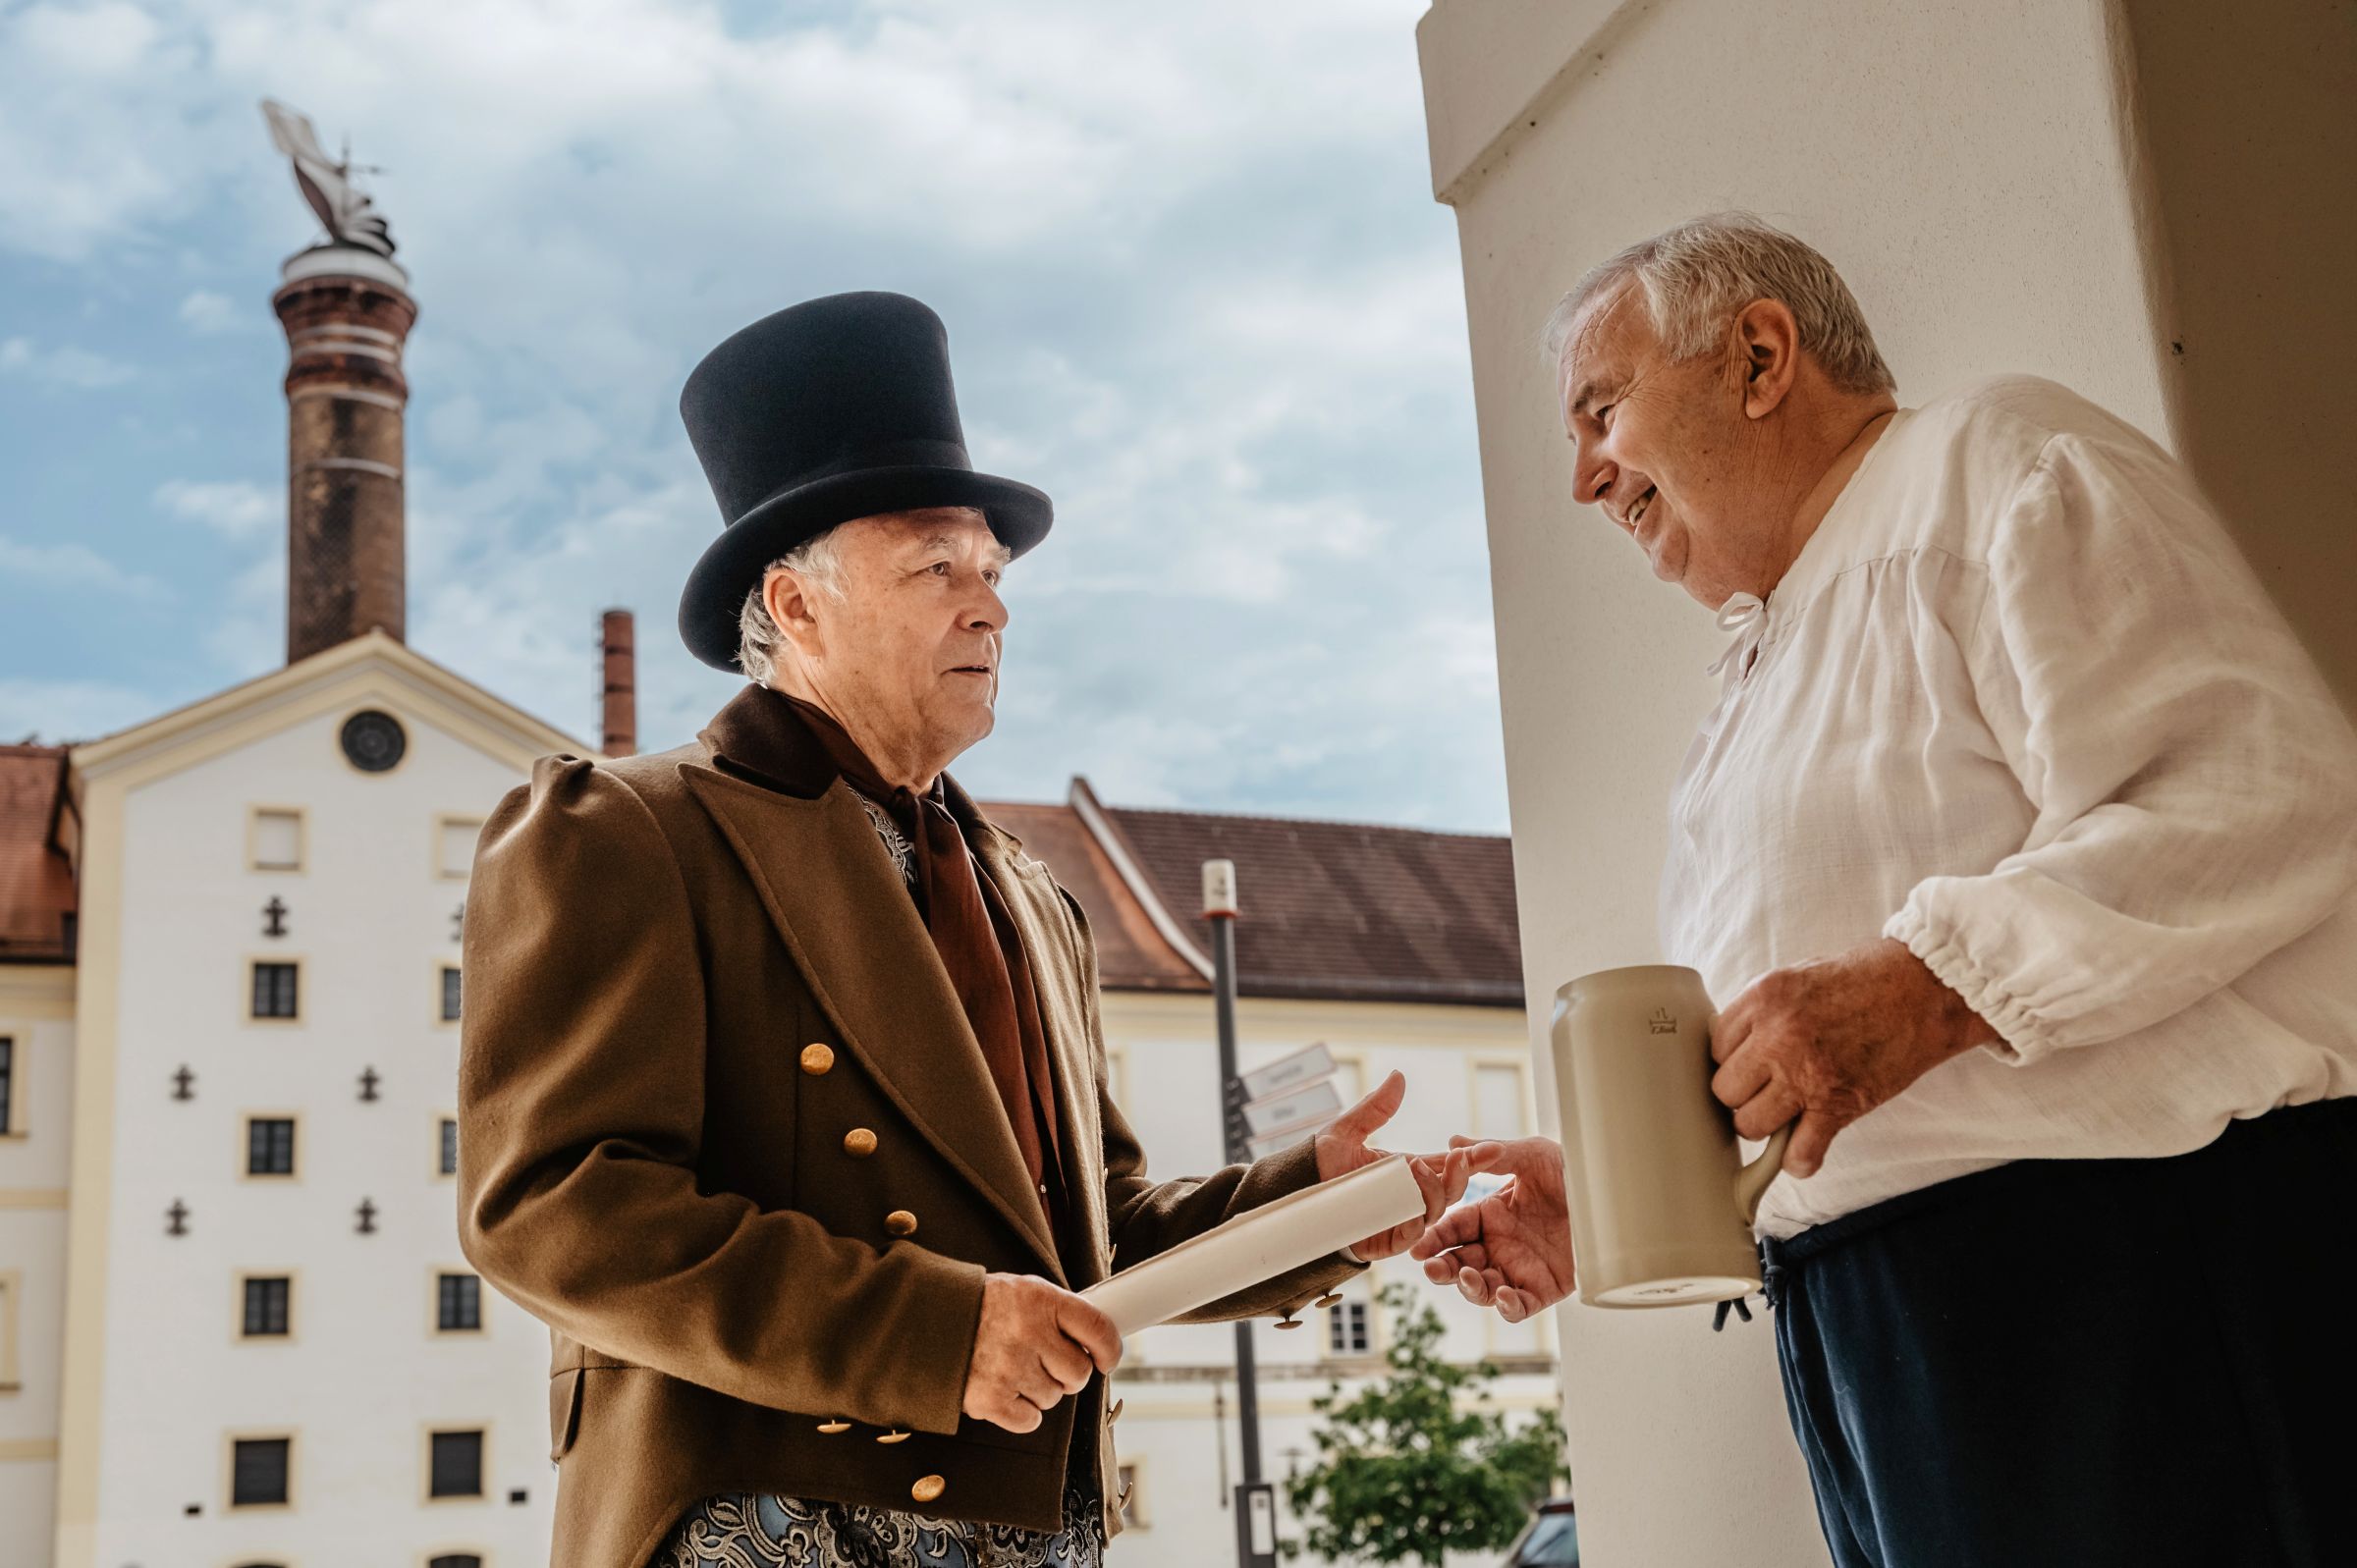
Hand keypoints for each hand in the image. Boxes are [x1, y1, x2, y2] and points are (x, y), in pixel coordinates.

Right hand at [961, 1273, 1121, 1433]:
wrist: (925, 1323)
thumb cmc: (982, 1308)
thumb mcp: (1024, 1291)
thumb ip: (1059, 1311)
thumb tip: (1099, 1339)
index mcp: (1041, 1300)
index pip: (1098, 1328)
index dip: (1110, 1349)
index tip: (1106, 1359)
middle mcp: (1029, 1333)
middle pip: (1079, 1372)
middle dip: (1067, 1373)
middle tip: (1044, 1362)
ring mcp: (1010, 1368)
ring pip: (1054, 1398)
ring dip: (1038, 1390)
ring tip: (1012, 1368)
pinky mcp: (991, 1399)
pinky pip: (1030, 1420)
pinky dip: (1020, 1412)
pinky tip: (1003, 1389)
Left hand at [1313, 1070, 1503, 1259]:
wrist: (1292, 1191)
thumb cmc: (1319, 1163)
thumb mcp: (1348, 1130)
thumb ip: (1375, 1108)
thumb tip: (1398, 1076)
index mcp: (1407, 1171)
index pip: (1447, 1165)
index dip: (1472, 1158)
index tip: (1493, 1147)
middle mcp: (1408, 1197)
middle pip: (1449, 1191)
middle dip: (1462, 1175)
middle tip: (1461, 1156)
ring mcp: (1398, 1219)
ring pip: (1434, 1213)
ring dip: (1434, 1192)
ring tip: (1416, 1167)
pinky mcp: (1383, 1241)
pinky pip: (1410, 1237)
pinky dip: (1416, 1222)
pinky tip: (1413, 1204)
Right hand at [1409, 1135, 1572, 1321]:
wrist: (1614, 1194)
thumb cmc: (1573, 1169)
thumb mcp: (1531, 1155)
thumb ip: (1491, 1153)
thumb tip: (1452, 1143)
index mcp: (1491, 1213)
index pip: (1453, 1229)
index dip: (1434, 1239)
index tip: (1419, 1247)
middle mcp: (1500, 1244)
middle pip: (1460, 1264)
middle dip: (1442, 1269)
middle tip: (1432, 1268)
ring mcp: (1521, 1268)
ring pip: (1483, 1289)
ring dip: (1470, 1288)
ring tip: (1468, 1276)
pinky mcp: (1545, 1289)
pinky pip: (1520, 1306)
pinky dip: (1507, 1306)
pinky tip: (1504, 1295)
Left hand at [1711, 937, 1998, 1177]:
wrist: (1927, 989)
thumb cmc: (1867, 979)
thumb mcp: (1798, 975)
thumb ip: (1763, 1010)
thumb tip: (1737, 1045)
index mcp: (1764, 997)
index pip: (1714, 1048)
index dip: (1731, 1061)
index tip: (1748, 1065)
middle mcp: (1778, 1036)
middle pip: (1724, 1090)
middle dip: (1741, 1095)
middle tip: (1764, 1092)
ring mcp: (1807, 1073)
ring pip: (1750, 1124)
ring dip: (1764, 1127)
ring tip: (1783, 1116)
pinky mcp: (1839, 1105)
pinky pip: (1800, 1152)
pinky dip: (1800, 1160)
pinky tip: (1803, 1150)